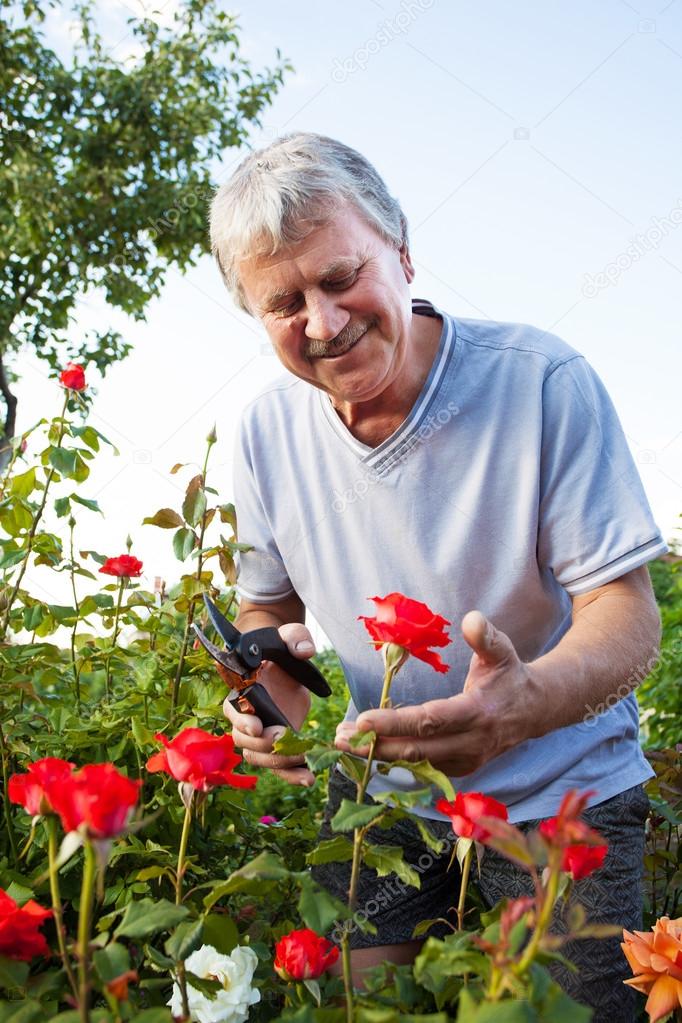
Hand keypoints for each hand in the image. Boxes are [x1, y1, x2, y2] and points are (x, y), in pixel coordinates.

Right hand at [223, 623, 315, 785]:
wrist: (285, 662)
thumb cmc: (280, 646)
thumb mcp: (288, 635)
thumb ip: (295, 638)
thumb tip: (304, 650)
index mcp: (241, 691)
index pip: (233, 711)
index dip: (242, 720)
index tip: (257, 726)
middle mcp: (246, 716)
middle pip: (244, 740)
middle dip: (264, 743)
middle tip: (285, 735)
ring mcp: (261, 733)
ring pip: (259, 757)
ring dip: (279, 763)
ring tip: (304, 763)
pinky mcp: (278, 744)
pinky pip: (279, 765)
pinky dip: (291, 775)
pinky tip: (308, 778)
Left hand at [334, 611, 535, 775]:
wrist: (534, 711)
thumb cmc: (510, 676)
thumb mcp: (502, 651)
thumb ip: (485, 636)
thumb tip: (472, 619)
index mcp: (477, 714)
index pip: (429, 722)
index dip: (395, 723)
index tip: (363, 720)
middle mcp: (470, 743)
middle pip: (416, 751)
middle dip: (375, 746)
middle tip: (340, 738)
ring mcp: (466, 761)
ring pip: (416, 763)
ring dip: (378, 754)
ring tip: (344, 743)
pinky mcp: (460, 768)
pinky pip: (423, 767)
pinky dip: (394, 760)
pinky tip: (368, 749)